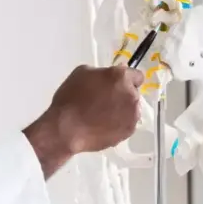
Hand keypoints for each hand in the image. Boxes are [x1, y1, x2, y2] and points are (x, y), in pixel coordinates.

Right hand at [24, 65, 142, 178]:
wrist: (65, 128)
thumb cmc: (70, 98)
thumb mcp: (82, 73)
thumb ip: (102, 72)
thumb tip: (111, 77)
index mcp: (121, 77)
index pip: (137, 76)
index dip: (127, 80)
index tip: (117, 85)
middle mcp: (131, 94)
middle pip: (133, 93)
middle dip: (122, 95)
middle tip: (105, 102)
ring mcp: (132, 114)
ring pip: (132, 110)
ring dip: (122, 111)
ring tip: (103, 117)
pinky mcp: (129, 131)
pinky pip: (127, 124)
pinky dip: (119, 125)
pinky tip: (103, 126)